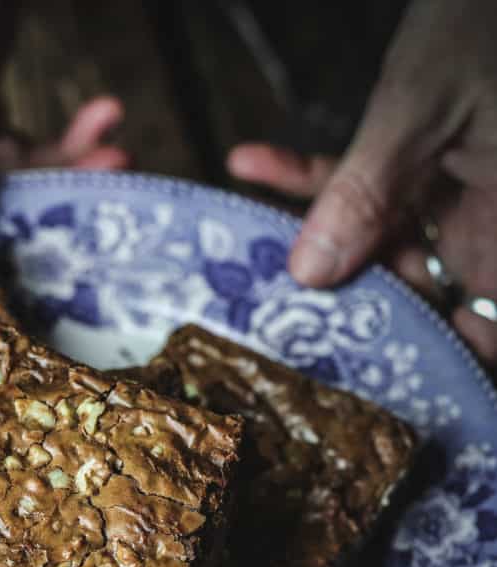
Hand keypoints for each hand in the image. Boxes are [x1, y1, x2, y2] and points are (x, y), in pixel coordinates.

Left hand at [228, 0, 496, 367]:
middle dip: (344, 304)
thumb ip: (368, 193)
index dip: (443, 367)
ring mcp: (450, 200)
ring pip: (377, 245)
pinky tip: (249, 160)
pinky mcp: (423, 168)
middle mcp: (480, 228)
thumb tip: (310, 276)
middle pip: (416, 296)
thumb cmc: (484, 23)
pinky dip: (310, 174)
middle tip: (268, 313)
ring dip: (314, 239)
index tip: (373, 380)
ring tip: (246, 247)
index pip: (482, 333)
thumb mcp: (422, 110)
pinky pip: (363, 186)